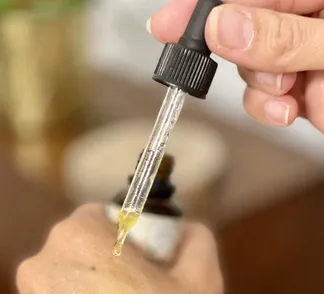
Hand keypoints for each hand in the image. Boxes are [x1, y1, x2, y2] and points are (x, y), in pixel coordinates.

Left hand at [7, 204, 222, 293]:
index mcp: (75, 240)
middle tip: (137, 292)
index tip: (140, 254)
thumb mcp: (200, 284)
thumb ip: (196, 240)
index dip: (124, 231)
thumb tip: (189, 230)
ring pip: (62, 287)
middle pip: (77, 250)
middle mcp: (39, 270)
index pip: (97, 214)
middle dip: (104, 262)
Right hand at [150, 0, 323, 131]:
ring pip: (247, 69)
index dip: (200, 9)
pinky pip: (262, 97)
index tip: (164, 25)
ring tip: (289, 96)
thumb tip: (223, 28)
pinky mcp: (295, 87)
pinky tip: (291, 110)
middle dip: (244, 60)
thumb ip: (283, 37)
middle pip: (239, 32)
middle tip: (270, 76)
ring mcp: (295, 56)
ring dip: (261, 91)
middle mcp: (301, 21)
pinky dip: (269, 110)